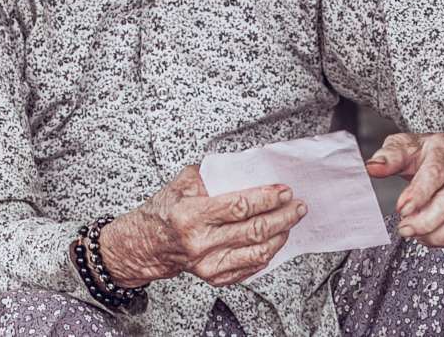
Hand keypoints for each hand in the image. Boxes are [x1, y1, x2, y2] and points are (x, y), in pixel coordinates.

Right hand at [98, 165, 305, 287]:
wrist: (147, 244)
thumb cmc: (165, 211)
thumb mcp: (182, 183)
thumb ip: (212, 173)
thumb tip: (245, 166)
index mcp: (191, 215)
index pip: (239, 206)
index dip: (267, 198)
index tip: (283, 190)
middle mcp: (200, 243)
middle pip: (253, 230)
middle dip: (282, 216)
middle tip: (297, 205)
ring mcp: (207, 264)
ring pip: (257, 252)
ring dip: (280, 235)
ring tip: (291, 220)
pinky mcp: (214, 277)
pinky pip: (249, 267)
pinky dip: (267, 253)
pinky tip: (275, 239)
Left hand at [364, 132, 443, 246]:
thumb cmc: (430, 151)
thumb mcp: (407, 146)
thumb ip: (389, 156)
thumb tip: (372, 167)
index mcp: (442, 149)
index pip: (434, 172)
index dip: (418, 193)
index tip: (402, 208)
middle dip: (425, 220)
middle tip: (404, 228)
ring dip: (436, 232)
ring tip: (415, 233)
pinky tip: (428, 236)